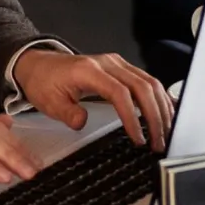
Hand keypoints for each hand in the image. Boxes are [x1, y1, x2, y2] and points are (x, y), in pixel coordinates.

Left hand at [12, 50, 173, 151]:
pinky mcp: (121, 68)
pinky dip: (158, 98)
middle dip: (154, 116)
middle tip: (158, 141)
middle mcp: (108, 63)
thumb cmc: (45, 82)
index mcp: (89, 70)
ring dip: (160, 108)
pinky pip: (146, 80)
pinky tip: (164, 113)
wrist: (40, 65)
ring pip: (149, 82)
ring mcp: (117, 63)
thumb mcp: (49, 102)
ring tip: (165, 132)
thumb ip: (67, 112)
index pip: (120, 92)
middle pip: (142, 86)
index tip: (137, 138)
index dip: (132, 116)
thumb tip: (82, 122)